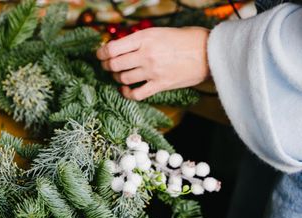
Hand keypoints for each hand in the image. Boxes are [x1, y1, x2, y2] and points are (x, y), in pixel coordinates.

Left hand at [96, 27, 210, 100]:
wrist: (209, 52)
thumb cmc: (186, 39)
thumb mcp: (160, 32)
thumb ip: (140, 40)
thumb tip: (121, 48)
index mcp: (145, 38)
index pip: (112, 48)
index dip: (101, 53)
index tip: (100, 55)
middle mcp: (146, 54)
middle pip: (114, 64)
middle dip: (107, 66)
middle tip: (108, 66)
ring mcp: (152, 71)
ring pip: (123, 78)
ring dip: (118, 78)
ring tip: (121, 75)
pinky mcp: (160, 85)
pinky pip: (136, 94)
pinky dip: (127, 93)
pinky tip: (126, 90)